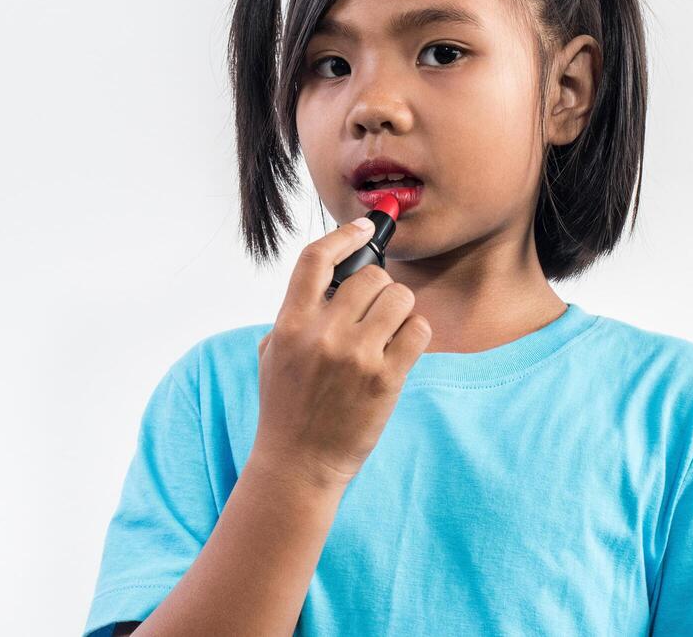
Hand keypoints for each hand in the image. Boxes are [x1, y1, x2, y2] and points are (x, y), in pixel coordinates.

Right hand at [251, 217, 431, 490]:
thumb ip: (297, 313)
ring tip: (389, 330)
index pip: (316, 258)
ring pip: (400, 298)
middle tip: (375, 309)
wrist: (299, 464)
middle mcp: (322, 334)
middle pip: (370, 276)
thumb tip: (333, 277)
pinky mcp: (386, 379)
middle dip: (379, 287)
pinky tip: (402, 348)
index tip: (363, 228)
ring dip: (400, 309)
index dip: (344, 234)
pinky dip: (416, 333)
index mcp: (290, 323)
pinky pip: (418, 330)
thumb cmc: (286, 407)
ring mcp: (356, 356)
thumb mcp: (274, 353)